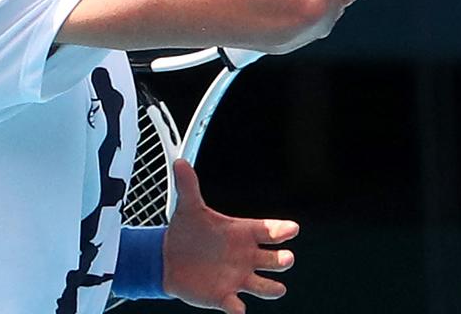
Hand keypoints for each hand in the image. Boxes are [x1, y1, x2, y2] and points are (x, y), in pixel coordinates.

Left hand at [162, 160, 298, 313]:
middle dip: (283, 260)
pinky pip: (235, 305)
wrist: (168, 258)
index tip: (292, 228)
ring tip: (276, 288)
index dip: (282, 230)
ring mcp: (238, 278)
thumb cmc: (187, 231)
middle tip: (286, 258)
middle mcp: (247, 257)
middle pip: (276, 260)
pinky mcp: (224, 297)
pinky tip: (236, 308)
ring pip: (266, 287)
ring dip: (272, 288)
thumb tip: (179, 162)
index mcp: (243, 233)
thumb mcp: (188, 208)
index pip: (269, 230)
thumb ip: (188, 187)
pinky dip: (237, 308)